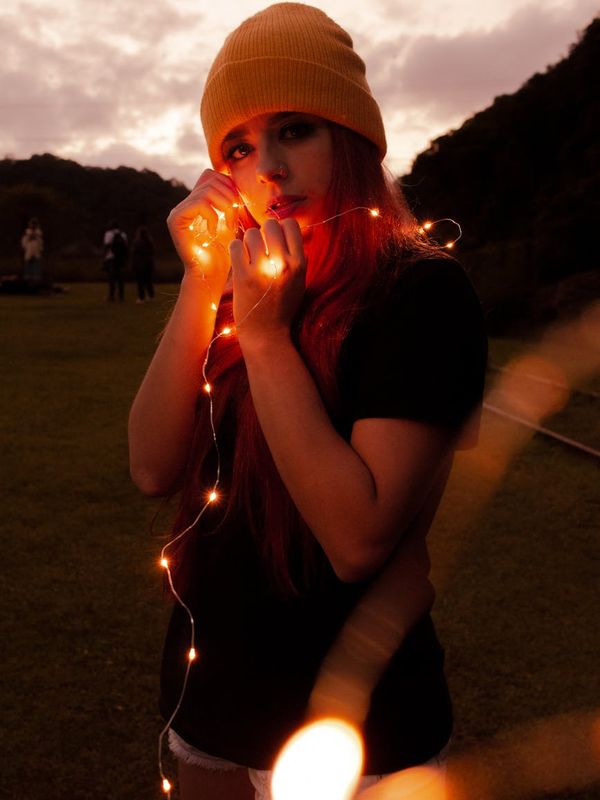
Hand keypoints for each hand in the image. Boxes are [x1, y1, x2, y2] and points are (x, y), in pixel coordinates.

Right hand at [166, 169, 239, 282]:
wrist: (211, 275)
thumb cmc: (224, 252)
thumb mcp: (230, 221)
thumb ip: (228, 201)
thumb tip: (230, 177)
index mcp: (196, 202)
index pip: (213, 177)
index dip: (230, 186)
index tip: (238, 207)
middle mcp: (184, 204)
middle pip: (211, 180)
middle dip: (230, 196)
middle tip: (234, 218)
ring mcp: (177, 211)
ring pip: (207, 191)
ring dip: (225, 207)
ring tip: (228, 225)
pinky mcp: (175, 220)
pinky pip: (199, 204)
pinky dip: (213, 216)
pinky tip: (214, 232)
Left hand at [230, 218, 305, 346]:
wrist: (266, 334)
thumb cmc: (283, 308)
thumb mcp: (299, 283)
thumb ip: (298, 259)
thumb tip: (294, 233)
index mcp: (299, 264)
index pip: (291, 224)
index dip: (281, 228)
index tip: (276, 239)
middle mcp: (282, 264)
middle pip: (270, 224)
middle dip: (264, 232)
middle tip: (260, 247)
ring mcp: (261, 270)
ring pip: (251, 233)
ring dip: (248, 242)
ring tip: (249, 256)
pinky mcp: (242, 276)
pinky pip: (235, 246)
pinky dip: (235, 250)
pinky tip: (239, 261)